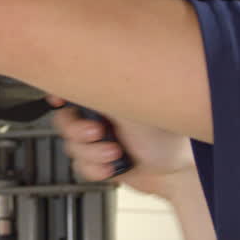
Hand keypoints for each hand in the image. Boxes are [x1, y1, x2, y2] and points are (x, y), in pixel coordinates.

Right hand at [49, 98, 196, 200]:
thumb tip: (83, 67)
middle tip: (99, 133)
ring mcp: (99, 139)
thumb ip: (104, 87)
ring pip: (71, 148)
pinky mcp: (100, 161)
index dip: (61, 95)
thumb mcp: (132, 103)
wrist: (178, 172)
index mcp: (107, 93)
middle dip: (79, 132)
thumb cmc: (167, 133)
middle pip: (64, 120)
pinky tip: (113, 167)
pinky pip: (80, 167)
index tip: (60, 101)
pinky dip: (96, 169)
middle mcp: (101, 114)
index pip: (71, 87)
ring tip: (116, 153)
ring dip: (92, 154)